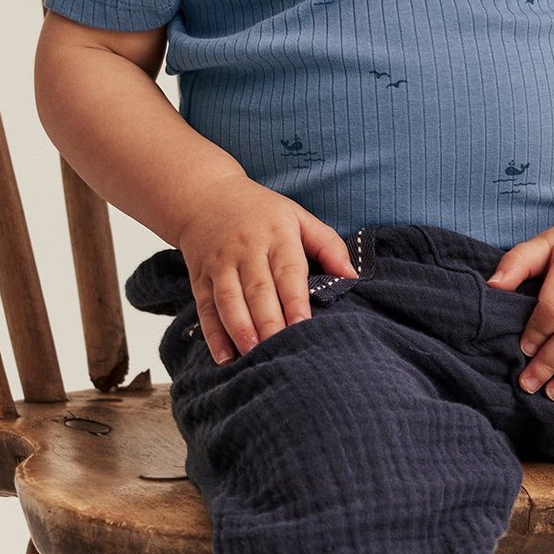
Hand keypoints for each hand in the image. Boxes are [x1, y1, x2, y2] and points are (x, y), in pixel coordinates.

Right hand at [177, 180, 357, 364]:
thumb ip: (328, 244)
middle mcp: (246, 251)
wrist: (205, 196)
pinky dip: (213, 335)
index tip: (304, 325)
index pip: (287, 271)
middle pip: (258, 291)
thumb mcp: (298, 217)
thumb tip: (353, 276)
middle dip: (269, 322)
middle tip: (281, 349)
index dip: (295, 299)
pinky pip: (206, 309)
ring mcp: (220, 265)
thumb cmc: (262, 212)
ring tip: (254, 355)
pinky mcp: (200, 279)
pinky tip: (224, 357)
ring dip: (241, 330)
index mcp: (276, 236)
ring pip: (229, 301)